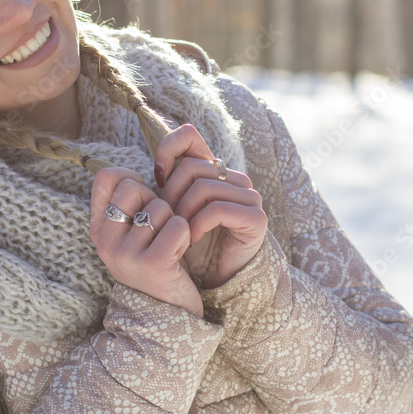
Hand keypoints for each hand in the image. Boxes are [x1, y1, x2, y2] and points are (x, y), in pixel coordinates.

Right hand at [89, 166, 202, 316]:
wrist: (167, 317)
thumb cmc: (156, 265)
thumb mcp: (133, 235)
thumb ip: (129, 206)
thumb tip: (131, 172)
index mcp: (98, 231)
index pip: (106, 177)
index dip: (131, 179)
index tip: (143, 199)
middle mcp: (105, 242)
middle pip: (134, 187)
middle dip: (156, 201)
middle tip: (160, 228)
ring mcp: (126, 254)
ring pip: (161, 207)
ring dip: (174, 223)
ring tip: (169, 247)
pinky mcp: (153, 263)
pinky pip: (178, 226)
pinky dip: (185, 236)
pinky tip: (179, 254)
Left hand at [154, 125, 267, 288]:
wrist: (217, 277)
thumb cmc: (192, 243)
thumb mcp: (174, 209)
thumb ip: (167, 184)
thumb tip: (156, 166)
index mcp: (215, 170)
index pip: (189, 136)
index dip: (167, 149)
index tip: (157, 177)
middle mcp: (235, 178)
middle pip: (192, 166)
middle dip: (172, 194)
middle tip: (168, 218)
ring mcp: (249, 196)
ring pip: (203, 188)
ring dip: (183, 212)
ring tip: (178, 231)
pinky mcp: (255, 217)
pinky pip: (217, 209)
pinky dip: (198, 225)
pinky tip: (191, 239)